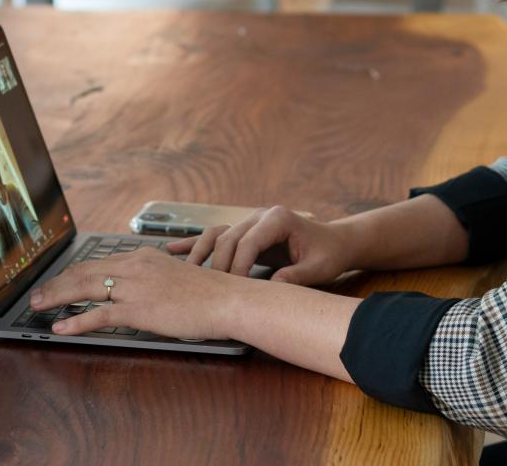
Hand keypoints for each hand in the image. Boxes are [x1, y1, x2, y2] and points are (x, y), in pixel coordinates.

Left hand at [28, 247, 249, 339]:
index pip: (98, 263)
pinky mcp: (139, 309)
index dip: (73, 273)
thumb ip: (152, 280)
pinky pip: (99, 315)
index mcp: (143, 257)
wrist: (227, 300)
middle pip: (84, 272)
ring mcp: (135, 287)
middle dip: (56, 283)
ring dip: (57, 297)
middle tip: (38, 293)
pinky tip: (61, 327)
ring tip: (38, 306)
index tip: (58, 280)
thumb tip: (137, 292)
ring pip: (84, 289)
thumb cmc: (209, 293)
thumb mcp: (175, 276)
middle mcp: (134, 266)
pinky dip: (76, 321)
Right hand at [166, 205, 355, 284]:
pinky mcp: (244, 231)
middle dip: (218, 265)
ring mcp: (249, 221)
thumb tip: (274, 288)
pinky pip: (216, 235)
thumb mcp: (319, 268)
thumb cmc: (328, 254)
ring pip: (216, 235)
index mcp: (278, 218)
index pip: (247, 242)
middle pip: (227, 238)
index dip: (238, 267)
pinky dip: (195, 243)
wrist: (334, 242)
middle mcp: (260, 215)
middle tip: (211, 291)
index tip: (234, 290)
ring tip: (183, 271)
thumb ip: (297, 276)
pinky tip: (173, 250)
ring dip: (199, 252)